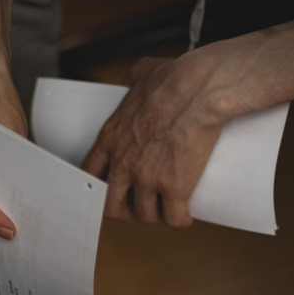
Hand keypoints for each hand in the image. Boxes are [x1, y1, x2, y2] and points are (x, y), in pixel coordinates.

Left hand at [81, 49, 254, 227]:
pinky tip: (184, 218)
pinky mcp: (175, 188)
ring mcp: (147, 178)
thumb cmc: (175, 79)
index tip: (110, 190)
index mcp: (111, 138)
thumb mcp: (141, 73)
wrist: (202, 90)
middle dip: (125, 210)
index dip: (100, 187)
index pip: (91, 174)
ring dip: (154, 216)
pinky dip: (179, 221)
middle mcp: (124, 163)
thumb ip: (132, 79)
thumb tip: (131, 79)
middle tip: (140, 206)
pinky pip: (173, 218)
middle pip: (112, 205)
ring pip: (144, 215)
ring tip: (165, 210)